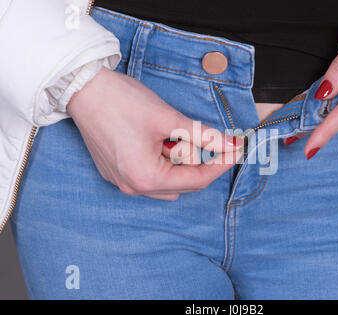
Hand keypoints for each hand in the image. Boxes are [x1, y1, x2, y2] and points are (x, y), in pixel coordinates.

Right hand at [67, 67, 243, 200]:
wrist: (82, 88)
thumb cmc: (122, 101)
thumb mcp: (169, 119)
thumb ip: (204, 136)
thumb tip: (231, 144)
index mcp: (146, 178)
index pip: (197, 179)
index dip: (221, 164)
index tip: (237, 149)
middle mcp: (133, 187)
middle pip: (183, 183)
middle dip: (198, 159)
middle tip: (205, 135)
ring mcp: (123, 181)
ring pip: (168, 180)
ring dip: (180, 161)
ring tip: (173, 135)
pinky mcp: (116, 172)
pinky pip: (151, 175)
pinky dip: (164, 160)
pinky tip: (159, 139)